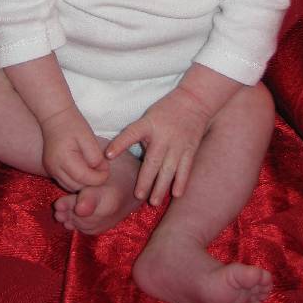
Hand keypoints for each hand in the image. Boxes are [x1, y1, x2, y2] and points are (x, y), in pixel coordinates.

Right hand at [40, 105, 108, 191]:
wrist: (55, 116)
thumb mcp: (88, 137)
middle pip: (77, 186)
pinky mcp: (50, 170)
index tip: (107, 170)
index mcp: (63, 158)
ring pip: (71, 187)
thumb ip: (95, 156)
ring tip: (94, 170)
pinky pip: (66, 182)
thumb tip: (101, 170)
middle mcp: (54, 168)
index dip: (98, 177)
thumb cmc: (73, 124)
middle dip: (92, 182)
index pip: (84, 177)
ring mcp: (50, 170)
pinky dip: (77, 181)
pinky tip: (84, 170)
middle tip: (102, 170)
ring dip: (84, 183)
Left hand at [105, 87, 209, 204]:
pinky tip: (176, 194)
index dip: (119, 144)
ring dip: (161, 186)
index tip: (108, 155)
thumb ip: (140, 135)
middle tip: (138, 195)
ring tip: (153, 201)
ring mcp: (178, 144)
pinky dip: (181, 182)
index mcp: (149, 124)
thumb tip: (127, 156)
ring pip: (168, 169)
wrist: (194, 100)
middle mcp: (163, 135)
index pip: (131, 133)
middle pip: (152, 161)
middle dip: (145, 180)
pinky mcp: (190, 149)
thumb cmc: (166, 110)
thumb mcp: (149, 116)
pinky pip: (185, 169)